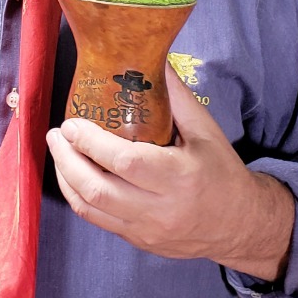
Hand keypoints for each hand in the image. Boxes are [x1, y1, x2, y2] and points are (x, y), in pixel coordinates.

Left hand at [46, 66, 293, 280]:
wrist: (240, 224)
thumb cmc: (222, 172)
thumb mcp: (207, 131)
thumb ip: (177, 96)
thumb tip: (153, 57)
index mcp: (179, 178)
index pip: (125, 162)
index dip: (91, 142)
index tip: (73, 122)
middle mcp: (160, 209)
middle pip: (98, 189)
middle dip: (67, 160)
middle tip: (57, 134)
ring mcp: (146, 230)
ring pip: (91, 209)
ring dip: (66, 178)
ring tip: (59, 151)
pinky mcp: (138, 241)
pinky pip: (97, 220)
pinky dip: (78, 196)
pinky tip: (72, 175)